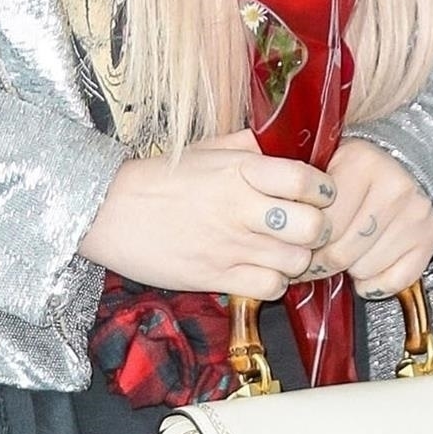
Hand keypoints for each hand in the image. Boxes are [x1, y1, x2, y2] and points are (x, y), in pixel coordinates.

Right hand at [78, 131, 334, 299]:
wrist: (108, 211)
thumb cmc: (159, 179)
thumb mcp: (205, 149)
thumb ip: (248, 147)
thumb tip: (281, 144)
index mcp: (241, 171)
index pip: (307, 180)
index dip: (323, 190)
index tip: (319, 194)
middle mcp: (241, 208)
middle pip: (312, 227)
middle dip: (319, 229)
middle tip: (309, 228)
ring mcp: (230, 246)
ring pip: (297, 262)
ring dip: (298, 258)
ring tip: (284, 251)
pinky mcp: (216, 277)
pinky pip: (270, 288)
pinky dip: (275, 283)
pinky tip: (263, 270)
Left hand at [311, 141, 432, 296]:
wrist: (410, 161)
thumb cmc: (358, 169)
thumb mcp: (326, 164)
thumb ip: (301, 190)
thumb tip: (276, 229)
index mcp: (360, 164)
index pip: (320, 226)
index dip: (304, 244)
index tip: (298, 247)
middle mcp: (393, 188)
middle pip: (340, 253)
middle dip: (323, 262)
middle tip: (318, 258)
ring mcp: (414, 214)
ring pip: (364, 270)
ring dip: (350, 269)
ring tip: (348, 251)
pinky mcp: (430, 236)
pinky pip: (393, 281)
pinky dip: (376, 283)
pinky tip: (369, 264)